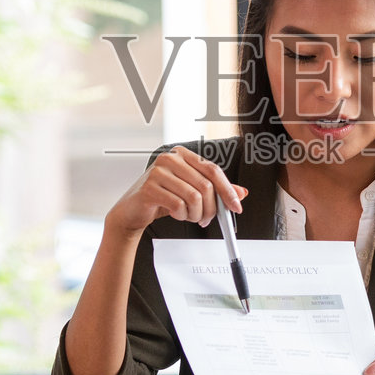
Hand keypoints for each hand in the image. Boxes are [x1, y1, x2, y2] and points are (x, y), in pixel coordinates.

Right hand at [105, 144, 247, 237]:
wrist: (132, 210)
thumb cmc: (162, 198)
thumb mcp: (190, 191)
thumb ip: (215, 189)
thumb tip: (241, 193)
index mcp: (182, 154)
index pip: (213, 170)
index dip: (227, 190)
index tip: (236, 206)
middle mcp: (170, 158)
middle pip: (206, 185)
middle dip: (211, 208)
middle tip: (206, 219)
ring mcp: (158, 171)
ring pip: (194, 197)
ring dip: (196, 214)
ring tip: (190, 217)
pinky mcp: (150, 188)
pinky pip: (178, 205)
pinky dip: (181, 215)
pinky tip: (176, 214)